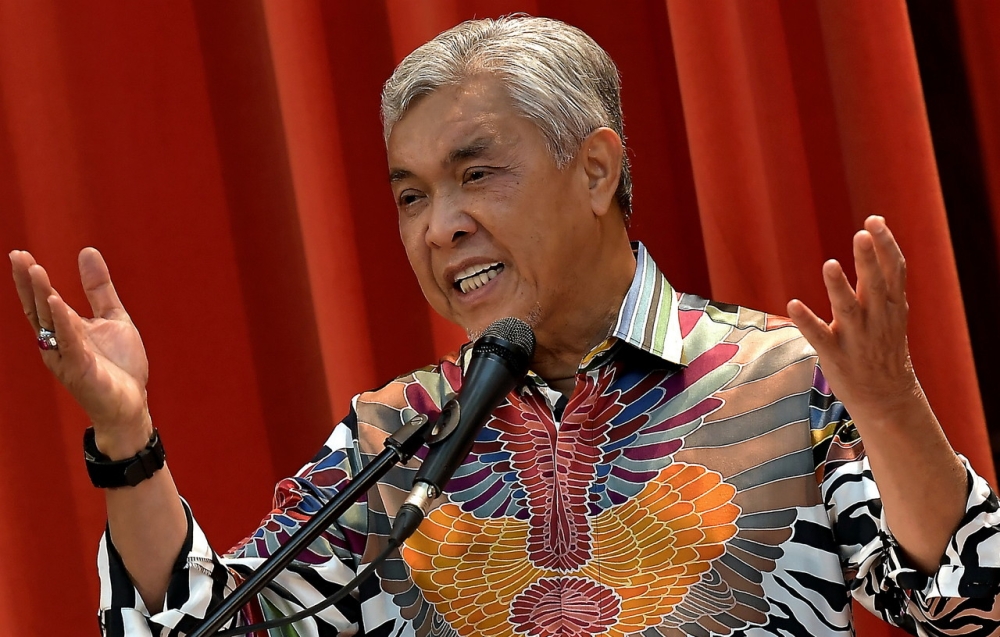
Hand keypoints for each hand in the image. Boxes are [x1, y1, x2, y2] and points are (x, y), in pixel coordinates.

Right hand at [10, 248, 150, 457]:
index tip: (19, 254)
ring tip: (36, 271)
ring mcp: (66, 356)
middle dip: (28, 283)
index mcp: (65, 329)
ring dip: (42, 296)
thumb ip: (99, 288)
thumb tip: (87, 251)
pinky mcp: (80, 369)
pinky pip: (69, 342)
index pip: (41, 301)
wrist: (131, 403)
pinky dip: (62, 321)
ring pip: (49, 323)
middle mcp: (58, 342)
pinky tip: (56, 301)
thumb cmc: (119, 365)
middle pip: (38, 309)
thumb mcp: (113, 317)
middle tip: (18, 256)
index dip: (30, 279)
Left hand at [787, 216, 919, 422]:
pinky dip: (807, 320)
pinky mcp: (836, 355)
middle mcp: (876, 319)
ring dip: (838, 287)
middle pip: (875, 284)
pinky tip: (793, 304)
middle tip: (862, 232)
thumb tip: (874, 234)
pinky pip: (819, 336)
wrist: (887, 397)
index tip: (874, 220)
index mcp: (890, 305)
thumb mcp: (891, 309)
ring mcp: (856, 338)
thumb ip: (882, 275)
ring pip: (847, 309)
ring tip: (829, 264)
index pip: (893, 270)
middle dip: (869, 259)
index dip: (886, 245)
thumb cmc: (884, 344)